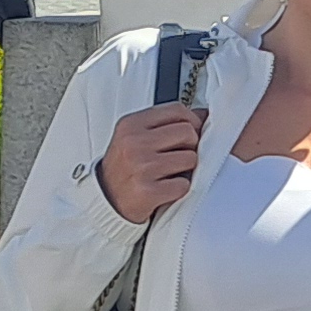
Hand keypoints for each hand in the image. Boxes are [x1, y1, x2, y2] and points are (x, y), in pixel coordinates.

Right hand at [97, 100, 202, 221]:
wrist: (107, 200)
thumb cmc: (125, 168)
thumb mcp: (136, 137)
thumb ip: (165, 124)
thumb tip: (203, 114)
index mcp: (131, 125)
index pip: (177, 110)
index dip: (192, 121)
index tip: (192, 132)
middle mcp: (134, 143)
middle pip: (188, 132)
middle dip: (190, 146)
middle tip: (179, 157)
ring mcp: (142, 167)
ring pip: (190, 158)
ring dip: (186, 169)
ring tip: (169, 174)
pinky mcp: (148, 191)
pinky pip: (184, 185)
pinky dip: (179, 189)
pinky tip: (165, 189)